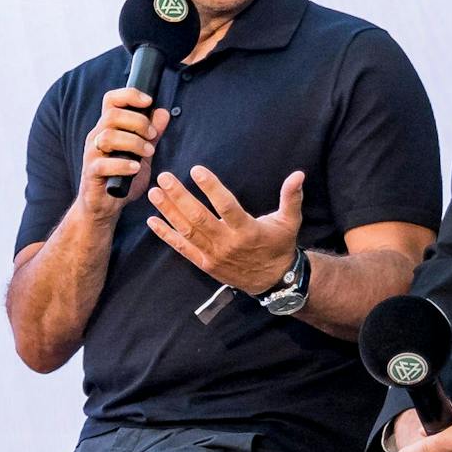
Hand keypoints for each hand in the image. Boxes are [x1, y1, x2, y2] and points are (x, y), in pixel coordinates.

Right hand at [76, 88, 170, 217]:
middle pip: (112, 115)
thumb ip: (151, 134)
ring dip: (133, 142)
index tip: (149, 101)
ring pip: (108, 136)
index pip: (111, 100)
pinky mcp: (91, 173)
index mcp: (108, 127)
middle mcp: (97, 136)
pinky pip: (103, 164)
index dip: (129, 95)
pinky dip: (122, 164)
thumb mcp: (142, 153)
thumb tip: (163, 112)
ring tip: (148, 153)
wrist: (105, 206)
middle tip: (153, 135)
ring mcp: (92, 154)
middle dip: (138, 122)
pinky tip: (136, 168)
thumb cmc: (122, 177)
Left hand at [146, 166, 304, 294]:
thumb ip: (291, 197)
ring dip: (168, 211)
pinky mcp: (205, 263)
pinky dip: (166, 235)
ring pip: (187, 231)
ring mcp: (214, 255)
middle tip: (164, 177)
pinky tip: (152, 220)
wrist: (275, 281)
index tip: (196, 170)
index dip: (211, 188)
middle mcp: (228, 243)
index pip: (226, 206)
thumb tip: (299, 174)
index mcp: (247, 230)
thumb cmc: (280, 245)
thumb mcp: (290, 221)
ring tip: (154, 192)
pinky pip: (182, 248)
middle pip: (199, 218)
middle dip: (179, 196)